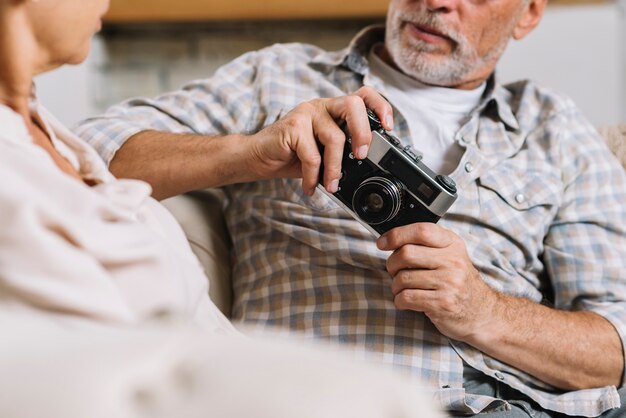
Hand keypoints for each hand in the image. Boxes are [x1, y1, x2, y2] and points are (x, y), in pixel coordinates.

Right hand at [247, 87, 392, 194]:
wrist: (258, 158)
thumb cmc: (292, 156)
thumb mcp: (324, 153)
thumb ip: (343, 152)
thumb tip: (368, 165)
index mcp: (334, 110)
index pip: (363, 95)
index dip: (381, 107)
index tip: (389, 128)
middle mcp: (323, 106)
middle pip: (354, 105)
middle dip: (363, 133)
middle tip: (361, 157)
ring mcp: (307, 113)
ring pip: (334, 137)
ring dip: (335, 168)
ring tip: (331, 186)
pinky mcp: (292, 126)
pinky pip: (312, 154)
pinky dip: (313, 175)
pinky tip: (310, 186)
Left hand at [377, 223, 497, 342]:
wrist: (483, 313)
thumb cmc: (458, 282)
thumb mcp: (450, 255)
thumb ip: (427, 245)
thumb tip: (390, 239)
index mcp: (452, 244)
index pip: (422, 231)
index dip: (397, 235)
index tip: (382, 243)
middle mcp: (453, 261)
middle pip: (406, 254)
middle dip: (392, 264)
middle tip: (395, 271)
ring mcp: (450, 283)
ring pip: (403, 278)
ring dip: (395, 286)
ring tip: (404, 288)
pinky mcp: (443, 303)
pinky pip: (407, 298)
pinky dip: (400, 301)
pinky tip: (407, 301)